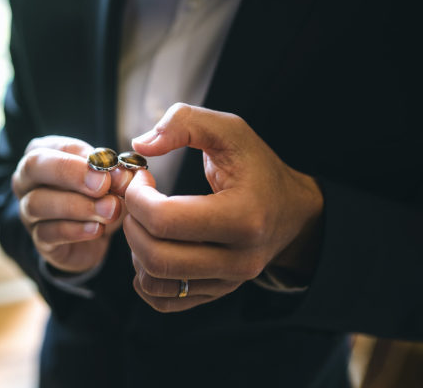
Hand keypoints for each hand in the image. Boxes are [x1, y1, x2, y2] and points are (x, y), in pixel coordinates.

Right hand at [12, 136, 132, 272]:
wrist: (97, 233)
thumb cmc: (100, 195)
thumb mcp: (112, 180)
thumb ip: (117, 174)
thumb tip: (122, 175)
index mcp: (44, 153)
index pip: (58, 146)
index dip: (88, 158)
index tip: (114, 168)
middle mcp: (27, 179)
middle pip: (34, 166)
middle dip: (71, 173)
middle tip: (103, 185)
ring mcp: (27, 210)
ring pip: (38, 203)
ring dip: (78, 206)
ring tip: (109, 211)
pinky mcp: (38, 239)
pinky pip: (48, 233)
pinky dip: (75, 230)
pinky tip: (97, 229)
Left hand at [124, 103, 323, 311]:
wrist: (291, 212)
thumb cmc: (258, 169)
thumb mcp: (230, 131)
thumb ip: (185, 123)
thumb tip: (140, 145)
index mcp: (243, 216)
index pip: (166, 220)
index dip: (137, 197)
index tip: (142, 178)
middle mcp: (238, 258)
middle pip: (156, 257)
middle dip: (132, 224)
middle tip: (137, 201)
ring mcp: (228, 281)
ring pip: (156, 282)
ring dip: (134, 251)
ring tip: (146, 223)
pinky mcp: (216, 292)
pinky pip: (164, 300)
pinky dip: (145, 277)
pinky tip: (151, 248)